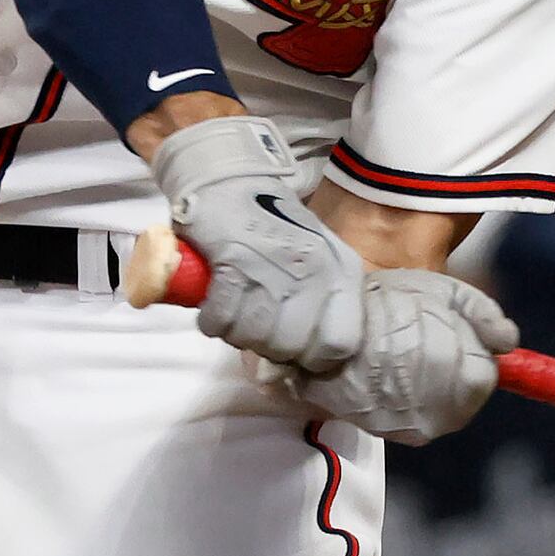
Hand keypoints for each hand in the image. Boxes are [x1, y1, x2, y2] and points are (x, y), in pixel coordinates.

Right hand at [150, 112, 364, 373]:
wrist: (234, 181)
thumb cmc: (276, 229)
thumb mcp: (317, 262)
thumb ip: (314, 313)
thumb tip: (286, 374)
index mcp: (342, 272)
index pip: (340, 343)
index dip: (311, 358)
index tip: (292, 350)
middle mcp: (315, 270)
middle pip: (291, 346)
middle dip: (267, 347)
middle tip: (255, 326)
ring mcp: (275, 266)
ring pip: (254, 337)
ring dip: (237, 333)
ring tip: (235, 311)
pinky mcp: (234, 261)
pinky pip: (221, 320)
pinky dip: (212, 321)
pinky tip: (215, 304)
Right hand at [287, 271, 517, 445]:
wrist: (318, 326)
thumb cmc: (384, 303)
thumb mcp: (441, 291)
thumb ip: (484, 314)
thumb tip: (508, 342)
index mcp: (460, 377)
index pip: (485, 374)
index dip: (469, 348)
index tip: (445, 329)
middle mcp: (438, 415)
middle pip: (464, 394)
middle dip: (453, 367)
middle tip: (421, 338)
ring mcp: (409, 430)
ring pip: (440, 408)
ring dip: (432, 384)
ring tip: (402, 355)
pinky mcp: (385, 435)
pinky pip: (412, 416)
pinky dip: (408, 398)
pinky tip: (388, 373)